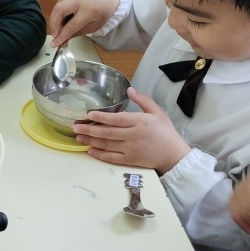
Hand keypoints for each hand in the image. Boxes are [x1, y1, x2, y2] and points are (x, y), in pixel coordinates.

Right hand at [47, 0, 120, 45]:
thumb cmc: (103, 10)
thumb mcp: (95, 25)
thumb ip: (78, 32)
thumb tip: (63, 40)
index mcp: (89, 10)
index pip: (71, 25)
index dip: (62, 36)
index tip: (54, 43)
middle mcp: (79, 0)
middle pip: (58, 10)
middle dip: (53, 24)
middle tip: (55, 34)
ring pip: (57, 6)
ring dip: (56, 19)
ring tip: (62, 26)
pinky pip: (58, 3)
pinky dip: (58, 12)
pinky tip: (65, 17)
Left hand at [71, 88, 189, 173]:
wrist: (174, 155)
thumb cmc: (166, 132)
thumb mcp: (157, 112)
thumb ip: (143, 100)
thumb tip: (129, 90)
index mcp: (140, 122)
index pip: (116, 119)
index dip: (101, 116)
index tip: (88, 114)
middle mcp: (133, 136)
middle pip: (107, 132)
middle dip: (89, 129)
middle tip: (75, 126)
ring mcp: (130, 149)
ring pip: (107, 145)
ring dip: (91, 141)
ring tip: (78, 137)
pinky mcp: (130, 160)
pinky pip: (111, 158)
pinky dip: (99, 154)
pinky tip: (90, 150)